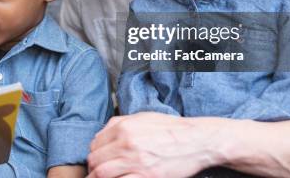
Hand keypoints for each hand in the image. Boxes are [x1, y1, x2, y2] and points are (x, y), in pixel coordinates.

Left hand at [87, 113, 225, 177]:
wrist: (196, 141)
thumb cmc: (171, 129)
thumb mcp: (143, 117)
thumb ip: (119, 123)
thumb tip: (102, 134)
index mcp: (124, 127)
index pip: (95, 144)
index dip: (94, 153)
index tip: (97, 159)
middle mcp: (126, 143)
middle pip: (95, 160)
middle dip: (94, 167)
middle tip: (97, 172)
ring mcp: (135, 162)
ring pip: (102, 174)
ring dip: (98, 177)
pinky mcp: (146, 176)